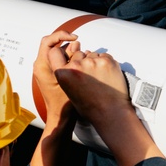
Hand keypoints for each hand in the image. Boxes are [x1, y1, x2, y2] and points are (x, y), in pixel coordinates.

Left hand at [33, 31, 79, 124]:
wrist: (61, 117)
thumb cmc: (64, 103)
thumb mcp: (70, 77)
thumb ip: (72, 59)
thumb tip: (74, 45)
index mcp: (41, 66)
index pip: (48, 41)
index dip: (62, 35)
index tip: (75, 38)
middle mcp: (40, 66)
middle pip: (52, 44)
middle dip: (66, 43)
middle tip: (79, 47)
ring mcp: (44, 69)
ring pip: (56, 51)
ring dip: (68, 51)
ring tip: (80, 57)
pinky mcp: (50, 73)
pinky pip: (58, 59)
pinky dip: (68, 57)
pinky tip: (78, 63)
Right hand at [53, 50, 162, 165]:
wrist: (110, 112)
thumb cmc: (91, 107)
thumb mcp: (70, 92)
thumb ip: (68, 76)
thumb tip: (73, 62)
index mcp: (63, 74)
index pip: (55, 53)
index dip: (61, 53)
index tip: (68, 56)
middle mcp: (75, 66)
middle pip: (78, 53)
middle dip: (83, 61)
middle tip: (90, 76)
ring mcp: (91, 62)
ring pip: (93, 54)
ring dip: (96, 62)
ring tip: (100, 78)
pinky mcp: (106, 61)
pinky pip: (105, 56)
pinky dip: (106, 63)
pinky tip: (108, 76)